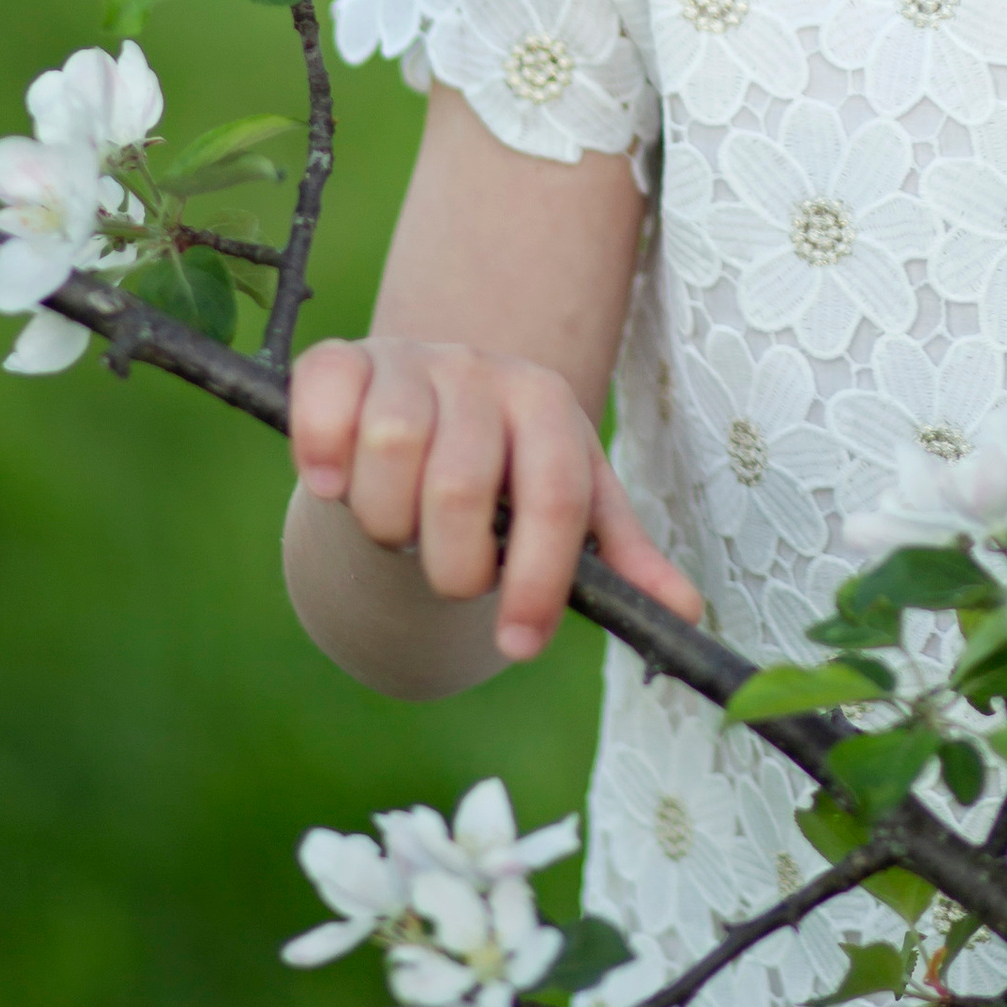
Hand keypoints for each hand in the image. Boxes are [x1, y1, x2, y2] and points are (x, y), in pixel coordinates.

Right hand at [288, 333, 702, 662]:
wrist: (430, 408)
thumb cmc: (507, 471)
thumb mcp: (569, 503)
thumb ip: (619, 557)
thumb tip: (685, 612)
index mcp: (549, 406)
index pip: (555, 497)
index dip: (537, 580)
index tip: (519, 645)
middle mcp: (483, 372)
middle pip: (462, 483)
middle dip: (451, 564)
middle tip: (448, 570)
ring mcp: (410, 360)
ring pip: (391, 447)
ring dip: (386, 521)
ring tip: (399, 527)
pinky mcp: (341, 361)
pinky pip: (325, 401)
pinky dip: (321, 454)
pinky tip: (331, 486)